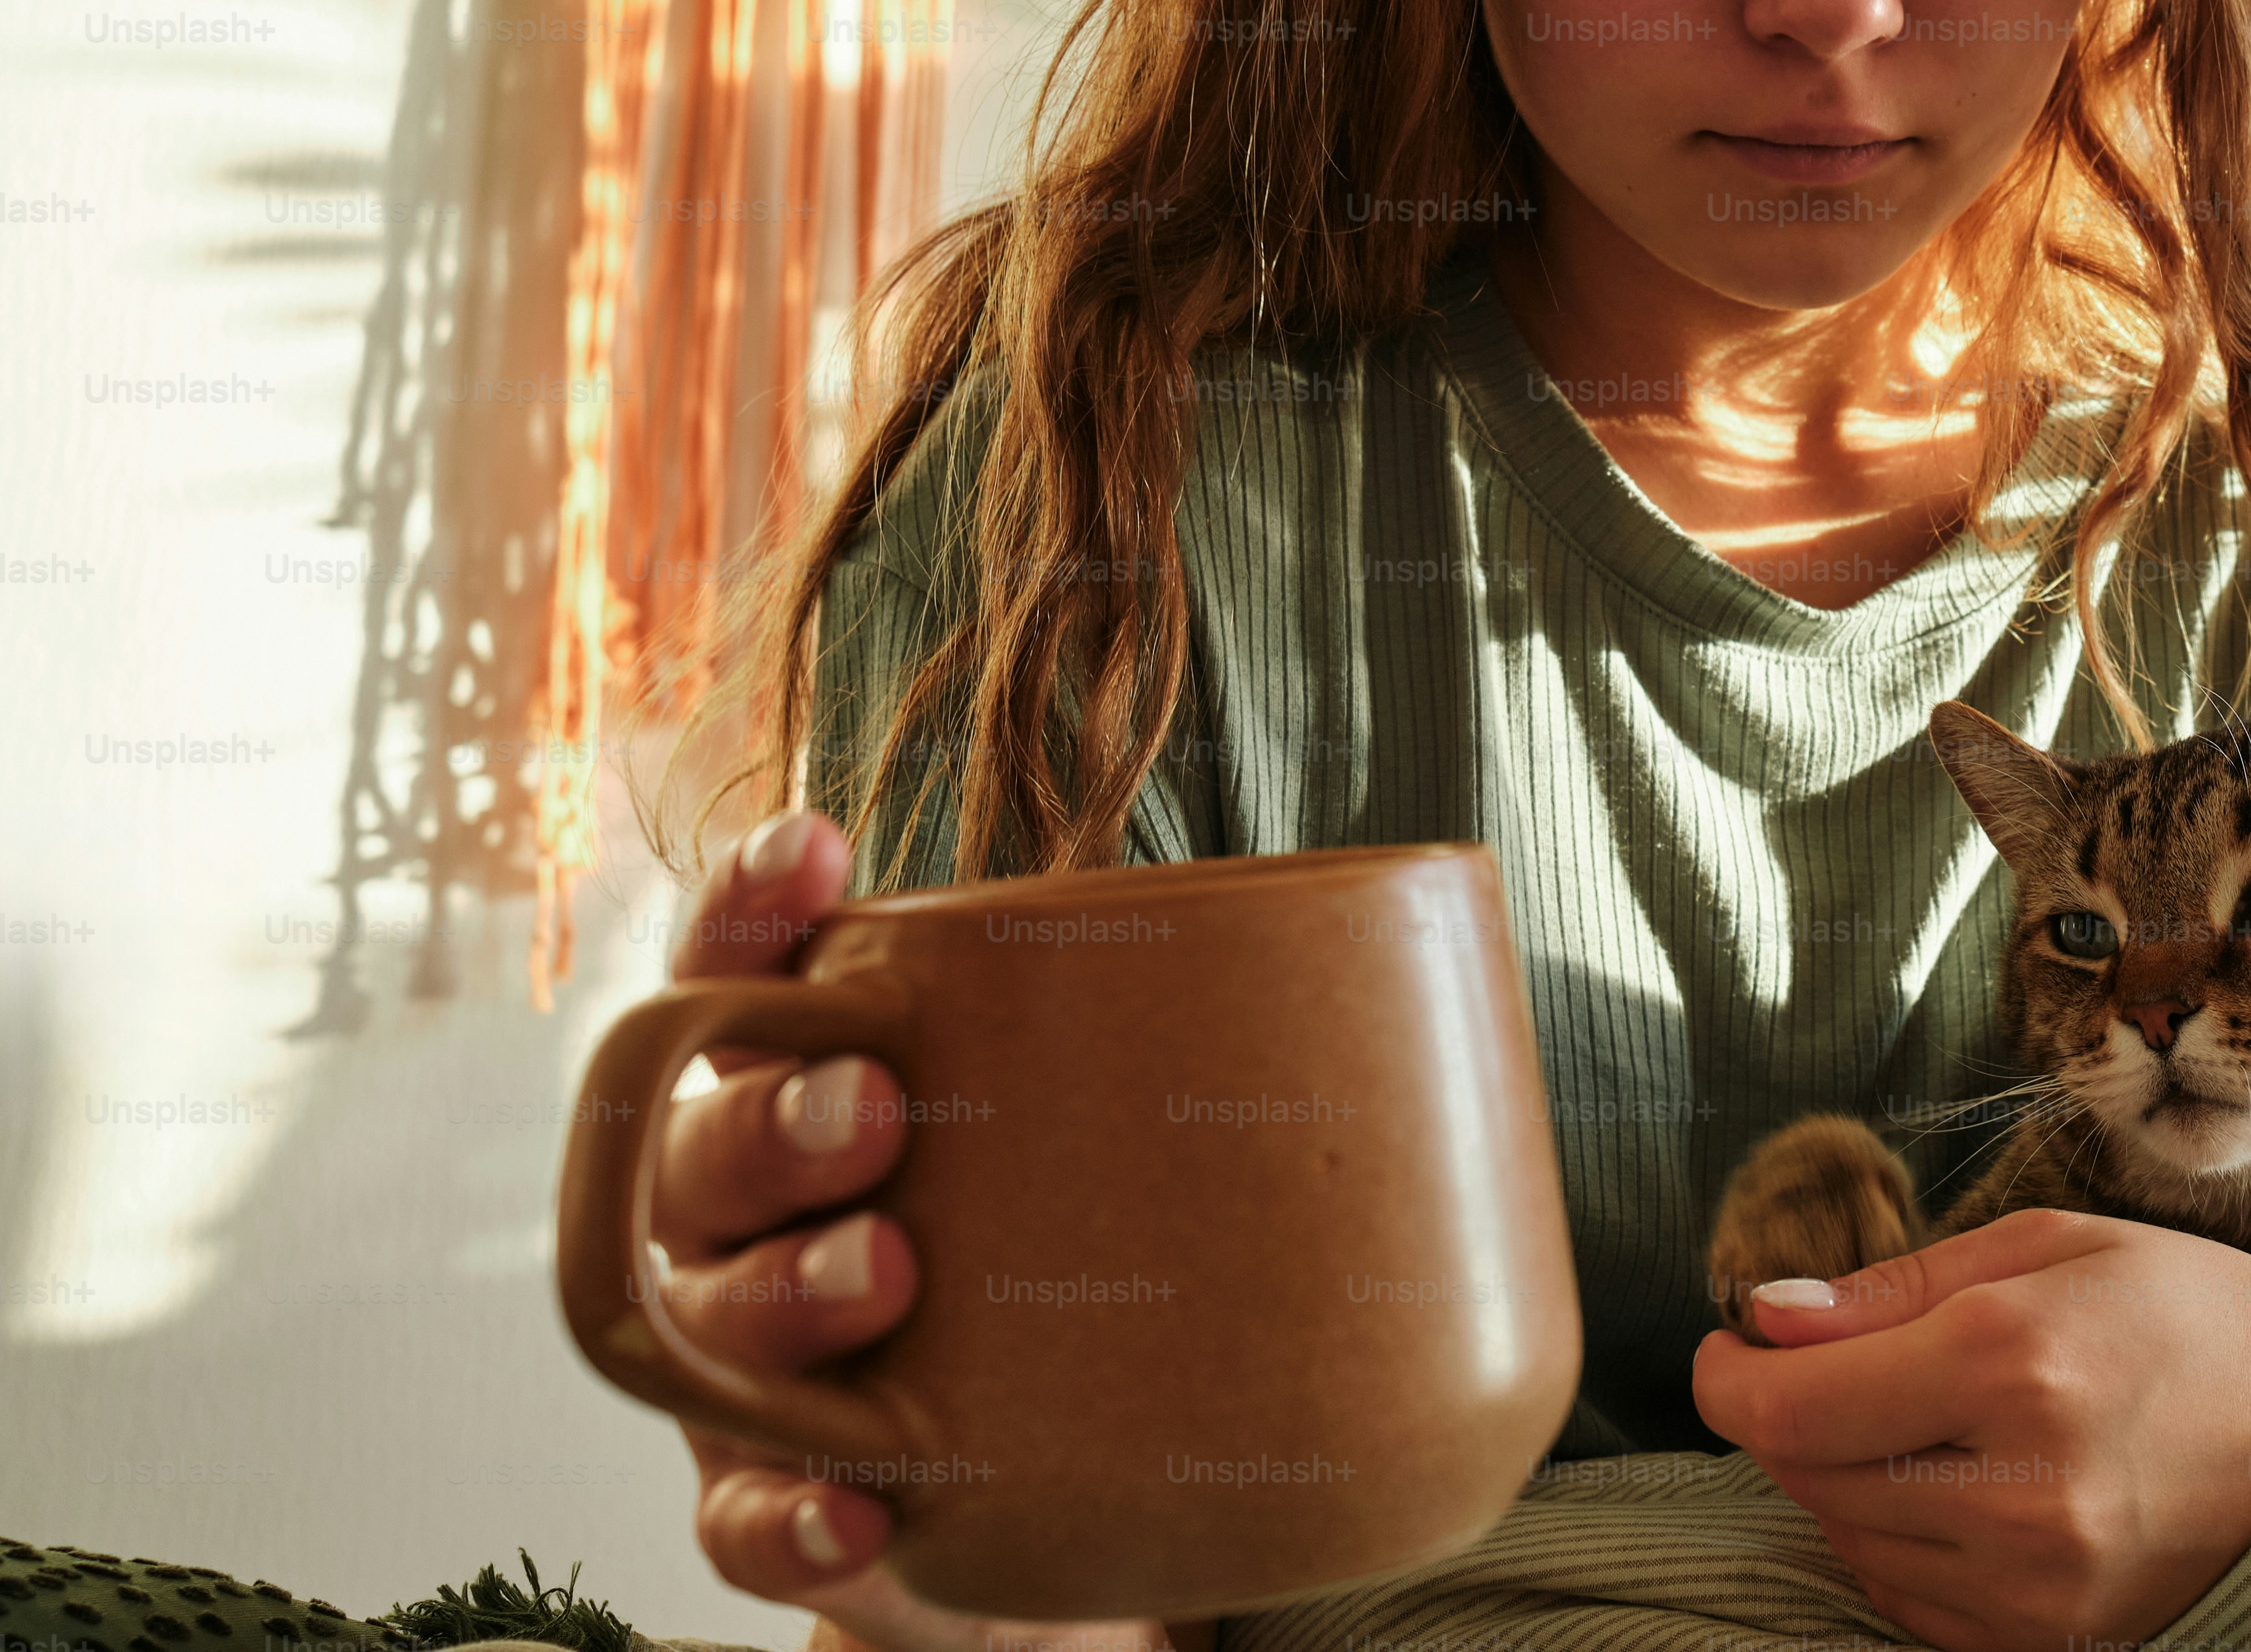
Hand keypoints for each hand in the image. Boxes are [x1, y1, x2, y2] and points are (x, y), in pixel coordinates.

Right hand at [653, 807, 1173, 1651]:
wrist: (1070, 1513)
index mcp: (822, 1103)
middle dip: (779, 1117)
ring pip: (711, 1324)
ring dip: (789, 1295)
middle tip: (878, 1104)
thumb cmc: (1082, 1289)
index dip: (752, 913)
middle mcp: (755, 1230)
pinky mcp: (781, 1514)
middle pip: (707, 1152)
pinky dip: (792, 1517)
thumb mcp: (1110, 1163)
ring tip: (885, 1275)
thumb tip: (1417, 978)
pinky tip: (856, 1509)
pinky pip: (747, 1523)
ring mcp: (753, 1382)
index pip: (744, 983)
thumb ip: (1177, 1072)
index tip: (819, 853)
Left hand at [1688, 1205, 2250, 1651]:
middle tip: (1819, 1370)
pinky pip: (1911, 1604)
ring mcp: (2039, 1589)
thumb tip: (1768, 1319)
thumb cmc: (2202, 1314)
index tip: (1732, 1347)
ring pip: (1851, 1544)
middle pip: (1807, 1477)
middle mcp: (2019, 1492)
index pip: (1788, 1405)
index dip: (1730, 1376)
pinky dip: (1900, 1545)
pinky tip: (1952, 1487)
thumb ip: (1897, 1289)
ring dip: (1844, 1483)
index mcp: (2012, 1364)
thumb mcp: (2056, 1248)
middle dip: (1786, 1420)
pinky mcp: (2056, 1647)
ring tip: (1910, 1422)